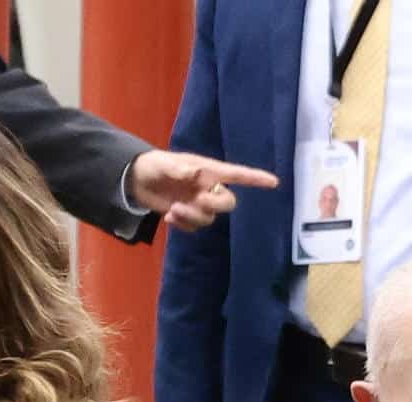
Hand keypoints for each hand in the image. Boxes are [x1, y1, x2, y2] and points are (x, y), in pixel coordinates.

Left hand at [129, 150, 277, 231]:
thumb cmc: (154, 165)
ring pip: (210, 218)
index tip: (274, 182)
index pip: (237, 174)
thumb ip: (180, 169)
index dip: (256, 178)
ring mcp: (199, 203)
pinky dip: (183, 224)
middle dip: (215, 205)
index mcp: (208, 171)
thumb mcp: (165, 164)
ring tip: (173, 210)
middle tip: (196, 201)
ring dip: (192, 217)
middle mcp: (208, 187)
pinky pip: (195, 226)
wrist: (137, 180)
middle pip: (227, 202)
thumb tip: (196, 173)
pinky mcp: (189, 215)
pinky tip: (169, 216)